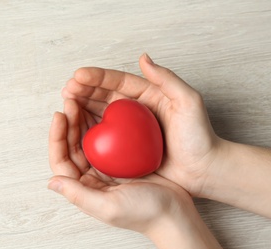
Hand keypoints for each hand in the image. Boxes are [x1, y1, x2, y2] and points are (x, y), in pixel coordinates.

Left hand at [48, 99, 229, 248]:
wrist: (175, 214)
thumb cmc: (145, 213)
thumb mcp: (109, 207)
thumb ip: (79, 195)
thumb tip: (51, 181)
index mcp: (84, 188)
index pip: (61, 160)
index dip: (56, 137)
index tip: (60, 115)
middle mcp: (91, 177)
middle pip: (72, 146)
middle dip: (68, 123)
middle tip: (71, 100)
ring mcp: (106, 167)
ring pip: (87, 139)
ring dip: (81, 120)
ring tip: (80, 101)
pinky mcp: (121, 160)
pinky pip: (107, 138)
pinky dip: (102, 123)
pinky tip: (103, 110)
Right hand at [61, 54, 221, 196]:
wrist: (203, 169)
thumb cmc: (199, 136)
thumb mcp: (189, 102)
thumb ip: (167, 78)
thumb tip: (143, 58)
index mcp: (146, 95)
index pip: (117, 81)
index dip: (97, 77)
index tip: (78, 75)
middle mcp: (134, 110)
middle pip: (103, 95)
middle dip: (83, 90)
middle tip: (67, 90)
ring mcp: (127, 129)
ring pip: (99, 113)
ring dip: (81, 107)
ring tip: (67, 105)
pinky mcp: (124, 147)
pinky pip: (103, 135)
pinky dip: (88, 129)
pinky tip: (77, 128)